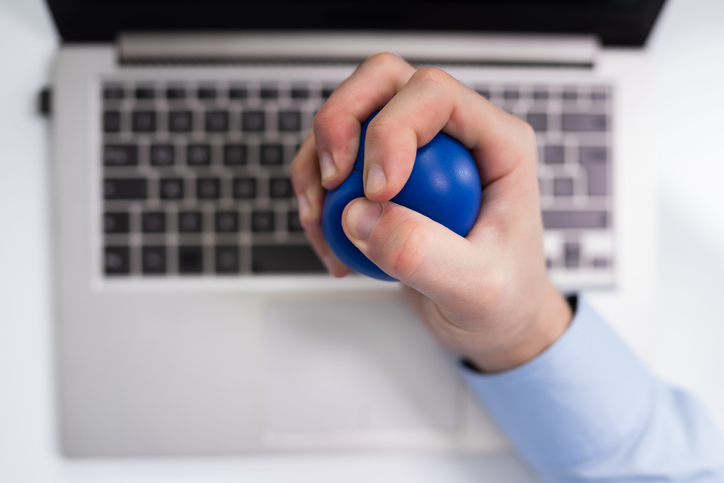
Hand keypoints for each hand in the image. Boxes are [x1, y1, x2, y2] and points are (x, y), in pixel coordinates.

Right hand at [291, 53, 571, 371]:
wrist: (492, 322)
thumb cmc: (504, 300)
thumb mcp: (478, 288)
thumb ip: (423, 254)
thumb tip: (361, 216)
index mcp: (496, 142)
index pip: (434, 96)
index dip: (392, 130)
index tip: (375, 191)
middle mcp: (453, 134)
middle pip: (383, 82)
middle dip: (340, 121)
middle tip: (330, 180)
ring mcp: (415, 151)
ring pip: (348, 116)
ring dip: (316, 165)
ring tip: (321, 226)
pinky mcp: (385, 177)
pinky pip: (333, 163)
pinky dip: (315, 197)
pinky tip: (330, 244)